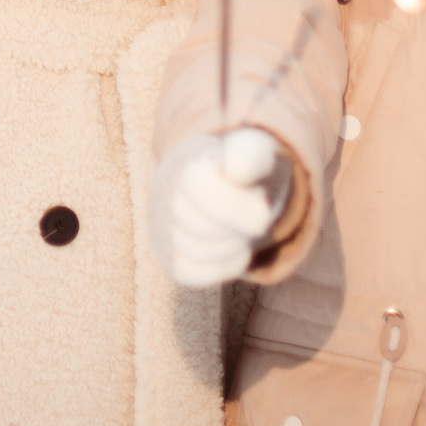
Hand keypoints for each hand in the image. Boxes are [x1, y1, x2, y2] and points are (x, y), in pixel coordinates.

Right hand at [149, 127, 285, 287]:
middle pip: (196, 223)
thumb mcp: (254, 152)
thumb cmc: (243, 169)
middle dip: (237, 230)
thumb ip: (250, 154)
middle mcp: (164, 188)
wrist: (223, 183)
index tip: (264, 214)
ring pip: (193, 250)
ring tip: (244, 234)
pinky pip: (189, 273)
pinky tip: (235, 251)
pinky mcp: (167, 255)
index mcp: (187, 158)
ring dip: (233, 249)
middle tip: (259, 225)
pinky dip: (221, 268)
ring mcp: (161, 224)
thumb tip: (236, 169)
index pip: (197, 183)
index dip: (235, 208)